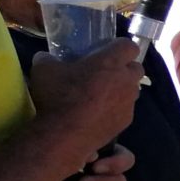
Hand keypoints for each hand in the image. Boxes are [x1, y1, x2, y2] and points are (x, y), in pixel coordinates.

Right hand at [28, 39, 144, 157]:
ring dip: (121, 90)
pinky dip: (115, 109)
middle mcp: (126, 80)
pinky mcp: (126, 121)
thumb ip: (48, 59)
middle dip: (124, 69)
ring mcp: (128, 102)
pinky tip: (98, 114)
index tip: (107, 51)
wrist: (64, 134)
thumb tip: (45, 57)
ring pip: (132, 90)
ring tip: (100, 95)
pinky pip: (125, 110)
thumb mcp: (43, 70)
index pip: (129, 46)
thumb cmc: (57, 96)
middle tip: (104, 73)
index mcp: (110, 62)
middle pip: (136, 69)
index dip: (120, 47)